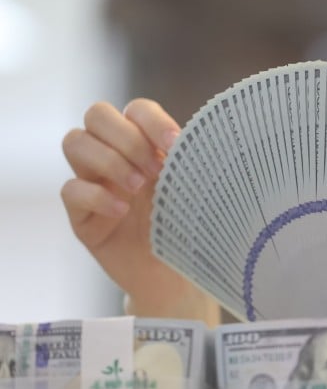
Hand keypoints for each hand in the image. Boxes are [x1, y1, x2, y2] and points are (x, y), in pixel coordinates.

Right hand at [61, 99, 219, 325]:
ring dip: (109, 160)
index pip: (136, 109)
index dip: (151, 120)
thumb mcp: (194, 193)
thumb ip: (189, 164)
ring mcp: (93, 182)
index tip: (174, 144)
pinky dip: (96, 196)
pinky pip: (70, 189)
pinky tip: (122, 212)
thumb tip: (192, 142)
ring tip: (138, 188)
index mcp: (146, 145)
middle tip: (155, 170)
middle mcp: (115, 156)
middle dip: (127, 137)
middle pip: (97, 114)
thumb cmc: (188, 230)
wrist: (174, 278)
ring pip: (75, 141)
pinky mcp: (79, 214)